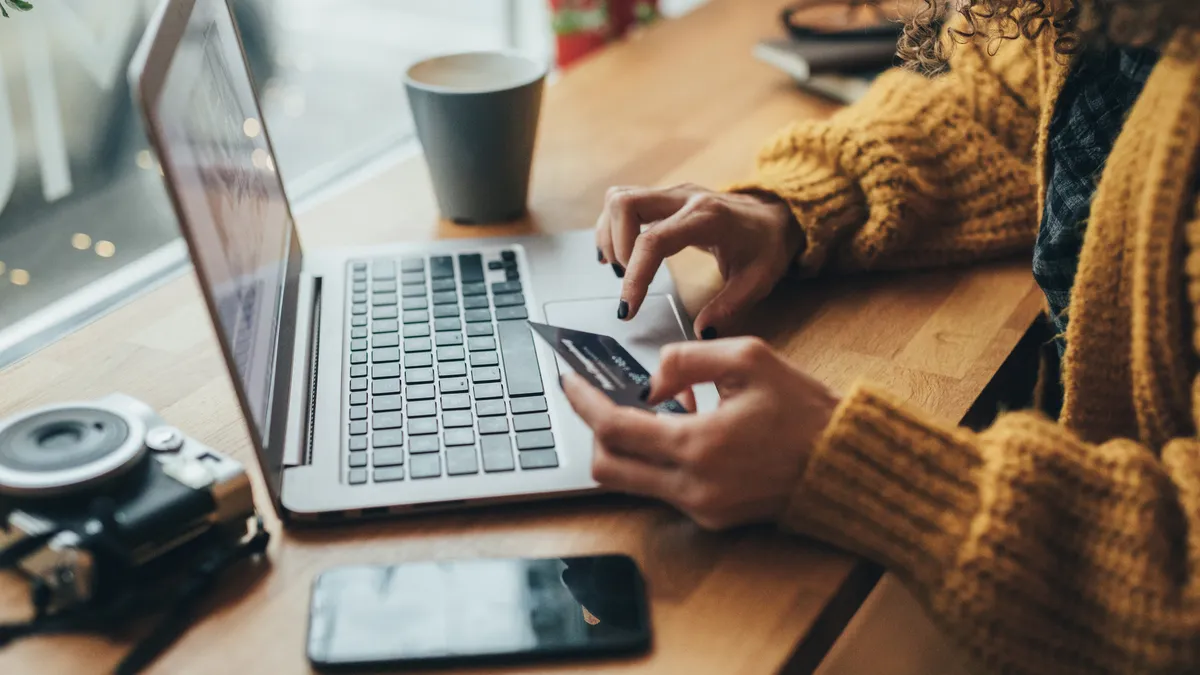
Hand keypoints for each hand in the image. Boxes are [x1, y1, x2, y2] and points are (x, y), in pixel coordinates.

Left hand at [560, 337, 839, 529]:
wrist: (845, 464)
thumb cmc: (804, 410)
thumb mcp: (749, 358)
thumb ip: (686, 359)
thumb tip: (650, 381)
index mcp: (698, 445)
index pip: (614, 428)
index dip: (583, 402)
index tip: (568, 380)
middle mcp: (693, 486)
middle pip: (607, 467)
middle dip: (595, 430)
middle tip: (599, 398)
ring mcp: (701, 508)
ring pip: (630, 481)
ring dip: (628, 445)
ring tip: (654, 408)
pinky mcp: (712, 518)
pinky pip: (662, 489)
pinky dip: (658, 458)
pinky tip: (683, 429)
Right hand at [595, 184, 800, 337]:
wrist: (775, 216)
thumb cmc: (766, 246)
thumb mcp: (758, 281)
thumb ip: (729, 308)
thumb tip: (701, 332)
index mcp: (707, 218)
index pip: (654, 241)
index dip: (635, 276)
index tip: (628, 308)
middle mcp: (685, 198)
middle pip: (625, 204)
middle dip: (616, 247)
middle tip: (627, 280)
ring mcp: (672, 193)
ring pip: (619, 198)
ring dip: (610, 235)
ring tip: (622, 269)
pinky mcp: (665, 197)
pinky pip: (625, 202)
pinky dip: (613, 227)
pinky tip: (619, 254)